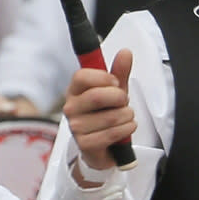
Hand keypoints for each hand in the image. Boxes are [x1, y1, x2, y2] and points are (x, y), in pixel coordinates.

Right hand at [63, 49, 135, 172]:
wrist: (105, 146)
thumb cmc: (106, 115)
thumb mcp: (115, 91)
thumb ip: (119, 72)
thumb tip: (125, 52)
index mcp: (75, 90)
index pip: (82, 76)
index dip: (104, 78)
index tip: (115, 83)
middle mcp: (71, 108)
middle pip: (97, 96)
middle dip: (120, 98)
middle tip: (124, 102)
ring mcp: (76, 127)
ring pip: (111, 116)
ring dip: (127, 116)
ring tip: (125, 117)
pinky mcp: (85, 144)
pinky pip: (113, 133)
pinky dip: (127, 129)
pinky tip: (125, 128)